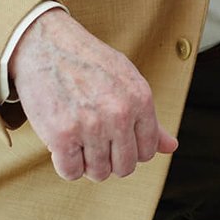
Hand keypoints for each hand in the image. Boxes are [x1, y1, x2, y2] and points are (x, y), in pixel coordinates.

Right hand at [8, 8, 177, 181]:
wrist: (47, 46)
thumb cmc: (89, 64)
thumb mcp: (128, 80)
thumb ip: (150, 118)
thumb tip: (172, 147)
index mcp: (141, 99)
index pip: (147, 151)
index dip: (130, 150)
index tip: (115, 140)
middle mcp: (120, 114)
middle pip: (124, 167)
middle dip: (110, 161)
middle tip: (95, 142)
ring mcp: (91, 126)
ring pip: (98, 173)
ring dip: (87, 162)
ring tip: (79, 139)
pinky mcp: (62, 135)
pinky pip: (70, 172)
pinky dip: (66, 165)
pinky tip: (64, 145)